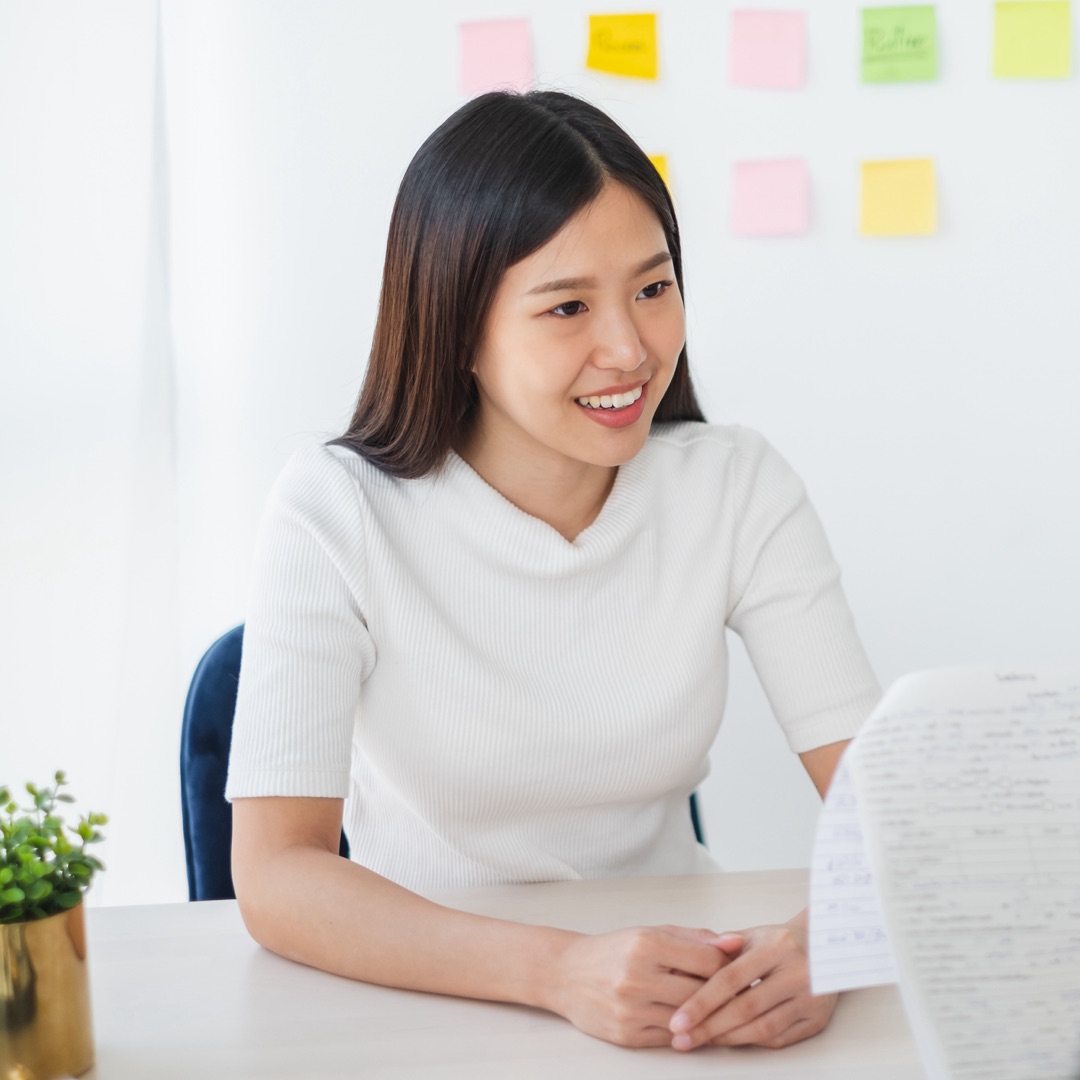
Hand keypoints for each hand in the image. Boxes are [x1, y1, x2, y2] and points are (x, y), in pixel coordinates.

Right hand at [546, 925, 734, 1046]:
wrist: (566, 973)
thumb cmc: (614, 950)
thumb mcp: (651, 933)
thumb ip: (696, 938)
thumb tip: (736, 942)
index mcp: (646, 944)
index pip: (707, 961)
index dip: (728, 967)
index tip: (738, 971)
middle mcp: (637, 977)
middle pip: (701, 993)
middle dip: (724, 996)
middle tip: (741, 996)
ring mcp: (631, 1010)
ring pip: (688, 1020)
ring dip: (707, 1018)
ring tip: (721, 1011)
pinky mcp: (627, 1036)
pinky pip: (671, 1038)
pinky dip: (686, 1032)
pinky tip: (693, 1024)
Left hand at [667, 910, 837, 1050]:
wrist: (825, 946)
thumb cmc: (779, 942)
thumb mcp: (752, 935)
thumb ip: (721, 951)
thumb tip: (684, 973)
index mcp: (776, 947)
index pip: (731, 978)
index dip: (701, 1001)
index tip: (677, 1019)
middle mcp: (797, 973)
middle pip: (746, 1007)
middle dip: (709, 1026)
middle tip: (682, 1039)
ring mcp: (811, 999)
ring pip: (763, 1028)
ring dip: (728, 1038)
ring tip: (701, 1041)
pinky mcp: (818, 1020)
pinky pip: (779, 1039)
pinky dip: (751, 1041)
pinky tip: (730, 1040)